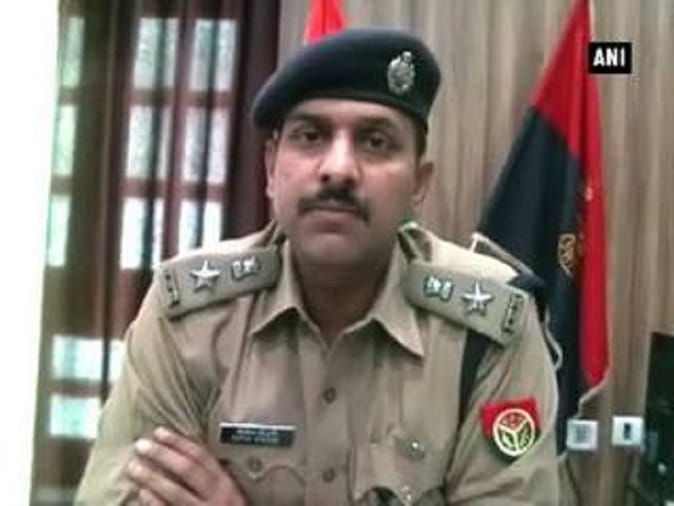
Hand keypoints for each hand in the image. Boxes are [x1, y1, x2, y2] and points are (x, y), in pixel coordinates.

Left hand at [125, 426, 246, 505]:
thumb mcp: (229, 494)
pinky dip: (155, 503)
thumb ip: (213, 478)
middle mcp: (217, 496)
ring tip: (133, 467)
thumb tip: (182, 455)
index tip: (158, 431)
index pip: (201, 456)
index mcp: (226, 483)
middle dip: (163, 455)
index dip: (178, 442)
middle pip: (187, 469)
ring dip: (152, 478)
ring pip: (176, 492)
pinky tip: (142, 493)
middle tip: (141, 445)